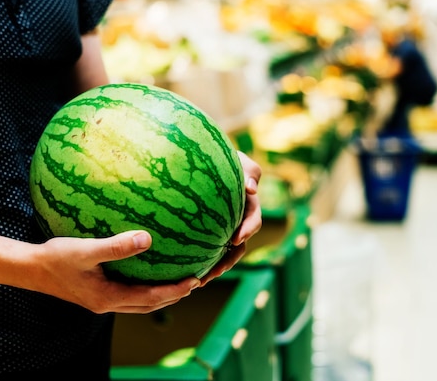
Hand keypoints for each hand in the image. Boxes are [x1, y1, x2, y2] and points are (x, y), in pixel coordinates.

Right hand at [31, 231, 200, 313]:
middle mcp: (107, 304)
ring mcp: (100, 301)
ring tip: (178, 282)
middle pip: (149, 306)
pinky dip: (144, 289)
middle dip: (173, 296)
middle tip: (194, 283)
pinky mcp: (95, 294)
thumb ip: (116, 246)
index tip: (195, 281)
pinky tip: (146, 273)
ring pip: (139, 304)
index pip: (150, 299)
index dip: (174, 291)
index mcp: (107, 298)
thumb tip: (147, 239)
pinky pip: (128, 295)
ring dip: (160, 295)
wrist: (29, 269)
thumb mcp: (87, 250)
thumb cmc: (56, 258)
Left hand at [199, 151, 261, 285]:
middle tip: (216, 271)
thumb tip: (251, 188)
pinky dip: (197, 260)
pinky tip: (182, 270)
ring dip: (213, 268)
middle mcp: (236, 220)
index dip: (248, 231)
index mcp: (248, 204)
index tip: (236, 239)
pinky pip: (203, 249)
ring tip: (199, 281)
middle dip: (228, 261)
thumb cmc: (222, 156)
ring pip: (221, 253)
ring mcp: (221, 228)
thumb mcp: (238, 159)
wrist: (200, 159)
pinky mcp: (204, 232)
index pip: (254, 220)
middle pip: (238, 247)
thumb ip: (249, 169)